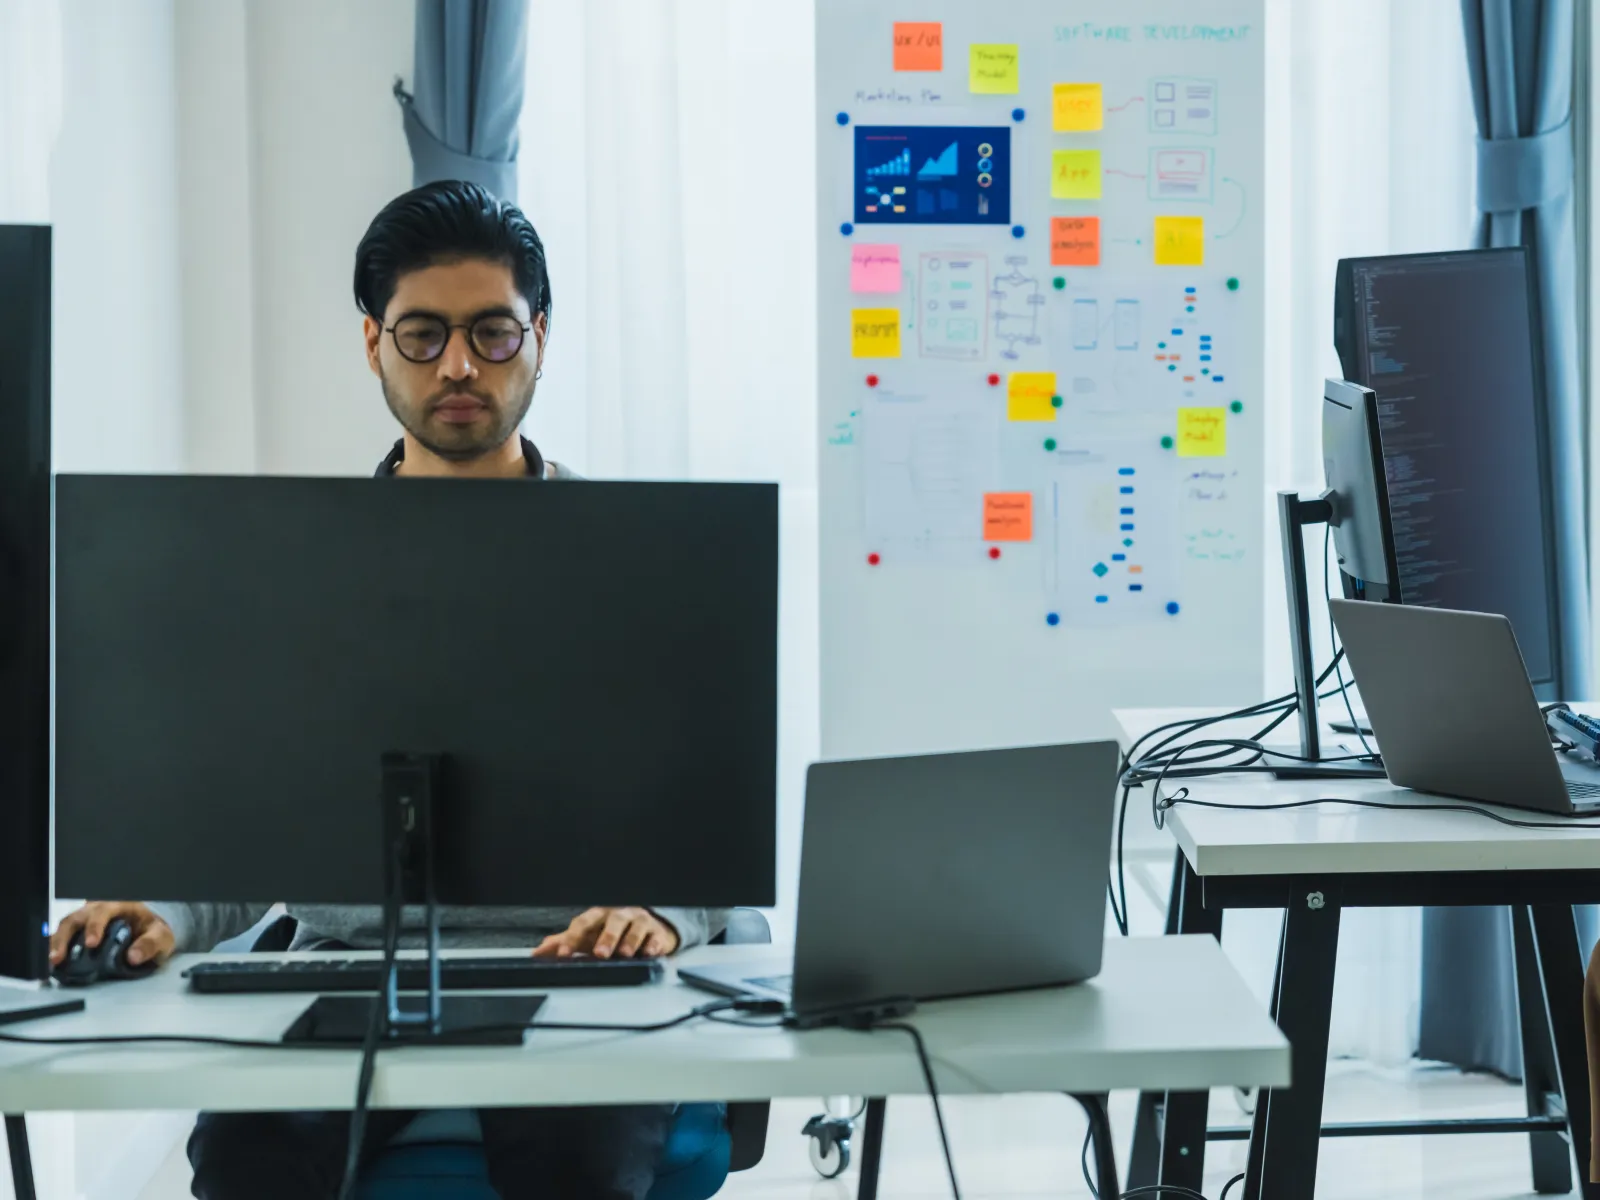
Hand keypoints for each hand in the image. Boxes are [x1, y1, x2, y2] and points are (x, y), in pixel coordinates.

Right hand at [49, 902, 175, 968]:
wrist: (151, 931)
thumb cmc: (154, 931)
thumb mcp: (161, 936)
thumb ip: (150, 944)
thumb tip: (133, 957)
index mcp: (121, 905)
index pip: (103, 911)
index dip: (95, 926)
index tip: (92, 944)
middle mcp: (100, 909)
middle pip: (77, 917)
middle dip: (65, 936)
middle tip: (59, 956)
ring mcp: (88, 920)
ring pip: (67, 926)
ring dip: (57, 943)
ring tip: (52, 961)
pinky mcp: (81, 932)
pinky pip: (64, 936)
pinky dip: (56, 947)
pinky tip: (52, 963)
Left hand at [532, 907, 679, 960]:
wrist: (644, 928)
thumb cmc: (611, 931)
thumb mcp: (587, 935)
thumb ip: (564, 942)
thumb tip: (538, 952)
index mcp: (599, 916)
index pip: (583, 923)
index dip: (572, 938)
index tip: (564, 954)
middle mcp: (619, 915)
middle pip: (612, 922)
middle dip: (607, 937)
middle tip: (600, 953)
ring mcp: (639, 922)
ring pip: (635, 928)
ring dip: (630, 941)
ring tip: (625, 953)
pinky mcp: (656, 933)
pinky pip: (656, 938)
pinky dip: (653, 945)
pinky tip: (649, 952)